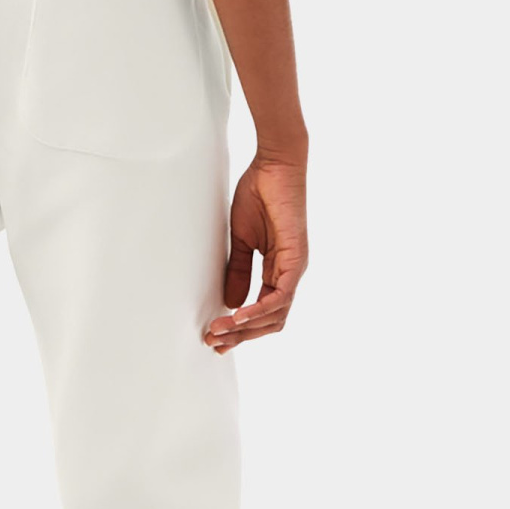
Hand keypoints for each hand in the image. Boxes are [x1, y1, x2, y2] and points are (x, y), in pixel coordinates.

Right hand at [205, 149, 307, 351]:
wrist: (274, 166)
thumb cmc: (260, 194)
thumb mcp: (242, 240)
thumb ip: (239, 271)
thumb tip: (231, 303)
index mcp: (278, 270)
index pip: (263, 311)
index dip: (239, 327)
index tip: (214, 335)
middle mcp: (290, 273)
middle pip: (271, 320)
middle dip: (241, 336)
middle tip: (213, 343)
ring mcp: (295, 267)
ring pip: (276, 314)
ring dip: (246, 327)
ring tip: (219, 332)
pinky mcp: (296, 258)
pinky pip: (280, 296)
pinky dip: (259, 310)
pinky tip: (238, 316)